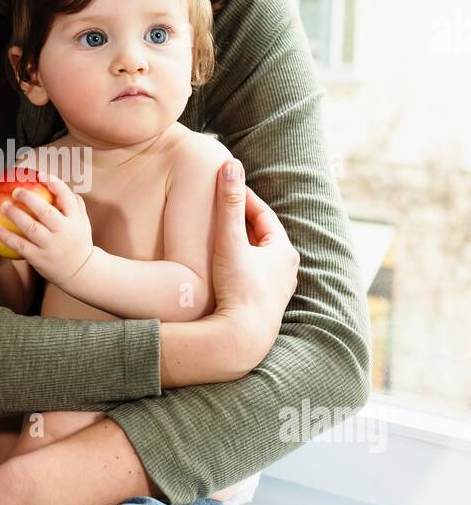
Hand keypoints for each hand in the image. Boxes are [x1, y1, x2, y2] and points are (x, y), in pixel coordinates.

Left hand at [0, 170, 93, 291]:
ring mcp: (51, 245)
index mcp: (75, 219)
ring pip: (30, 228)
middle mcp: (64, 231)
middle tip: (14, 190)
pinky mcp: (40, 258)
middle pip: (45, 211)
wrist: (80, 272)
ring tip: (2, 205)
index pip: (65, 196)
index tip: (39, 173)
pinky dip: (7, 237)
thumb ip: (75, 204)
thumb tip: (60, 184)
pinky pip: (20, 246)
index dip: (53, 182)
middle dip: (28, 198)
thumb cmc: (78, 242)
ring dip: (15, 215)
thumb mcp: (83, 223)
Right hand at [211, 159, 300, 370]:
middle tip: (219, 208)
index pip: (263, 215)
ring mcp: (277, 290)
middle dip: (241, 222)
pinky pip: (252, 276)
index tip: (225, 188)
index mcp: (283, 251)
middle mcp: (286, 270)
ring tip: (219, 237)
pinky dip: (239, 266)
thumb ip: (228, 204)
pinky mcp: (265, 306)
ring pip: (257, 258)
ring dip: (240, 246)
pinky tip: (222, 268)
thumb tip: (231, 165)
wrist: (240, 339)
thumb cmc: (237, 289)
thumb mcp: (230, 242)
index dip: (243, 200)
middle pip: (261, 237)